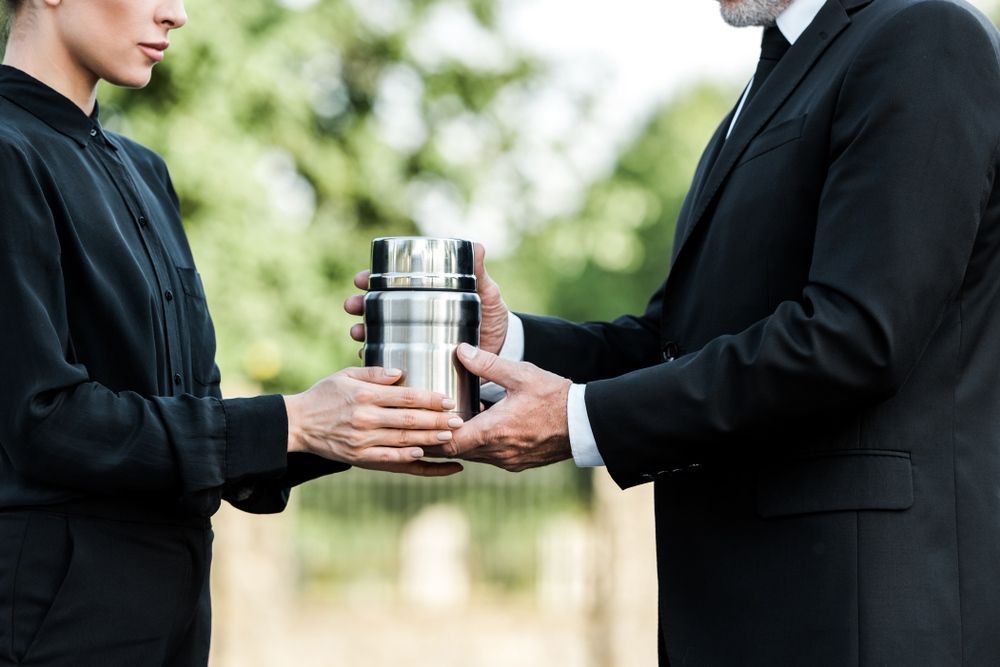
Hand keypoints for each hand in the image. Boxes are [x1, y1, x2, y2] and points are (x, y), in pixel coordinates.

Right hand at [284, 366, 463, 476]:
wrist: (297, 425)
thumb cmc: (324, 395)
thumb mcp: (345, 375)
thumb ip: (374, 373)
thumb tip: (400, 371)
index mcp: (364, 395)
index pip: (405, 397)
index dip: (430, 399)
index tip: (449, 399)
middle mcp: (365, 418)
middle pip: (409, 421)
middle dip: (438, 420)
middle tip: (459, 419)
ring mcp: (363, 441)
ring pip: (404, 441)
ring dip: (430, 440)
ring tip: (451, 437)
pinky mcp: (360, 458)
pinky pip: (390, 460)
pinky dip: (410, 460)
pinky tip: (427, 456)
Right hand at [344, 243, 510, 354]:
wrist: (502, 349)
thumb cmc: (492, 316)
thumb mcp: (486, 293)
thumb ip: (480, 272)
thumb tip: (478, 246)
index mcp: (425, 295)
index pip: (391, 283)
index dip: (371, 280)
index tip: (360, 280)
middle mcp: (414, 316)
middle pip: (377, 307)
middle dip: (360, 305)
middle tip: (353, 307)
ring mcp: (414, 338)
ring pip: (378, 333)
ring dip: (362, 331)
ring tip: (357, 333)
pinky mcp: (419, 360)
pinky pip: (391, 360)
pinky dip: (377, 359)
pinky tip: (369, 358)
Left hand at [427, 344, 571, 471]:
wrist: (585, 423)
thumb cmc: (554, 398)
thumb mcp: (520, 374)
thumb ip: (488, 364)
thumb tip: (460, 351)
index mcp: (492, 431)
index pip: (447, 443)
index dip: (429, 435)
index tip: (420, 422)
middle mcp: (497, 453)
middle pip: (455, 452)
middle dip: (439, 438)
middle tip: (426, 422)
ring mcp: (508, 461)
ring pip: (472, 456)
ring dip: (460, 441)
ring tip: (449, 422)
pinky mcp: (518, 463)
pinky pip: (489, 457)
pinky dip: (479, 445)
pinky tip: (480, 426)